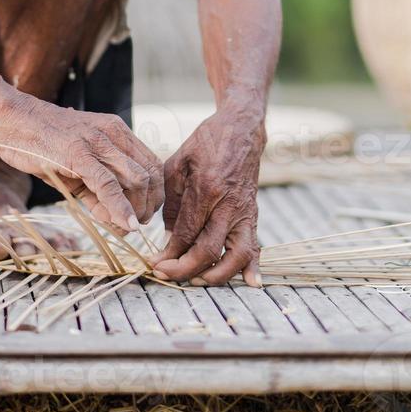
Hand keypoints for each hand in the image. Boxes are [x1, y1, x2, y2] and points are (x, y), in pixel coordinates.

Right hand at [0, 98, 163, 232]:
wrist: (14, 119)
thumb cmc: (43, 144)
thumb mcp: (77, 166)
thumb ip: (97, 190)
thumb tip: (116, 220)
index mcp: (116, 131)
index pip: (151, 163)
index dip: (155, 192)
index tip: (146, 212)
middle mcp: (113, 133)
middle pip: (149, 172)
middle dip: (150, 203)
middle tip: (140, 224)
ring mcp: (97, 142)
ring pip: (135, 178)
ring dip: (138, 209)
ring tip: (130, 228)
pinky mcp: (79, 153)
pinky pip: (108, 184)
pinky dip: (120, 207)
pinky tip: (124, 224)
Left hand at [152, 104, 264, 285]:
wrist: (241, 128)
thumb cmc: (206, 142)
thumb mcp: (178, 164)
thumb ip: (171, 201)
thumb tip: (169, 235)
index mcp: (206, 189)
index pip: (186, 233)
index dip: (169, 254)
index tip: (155, 264)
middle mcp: (228, 204)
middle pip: (208, 249)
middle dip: (185, 269)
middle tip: (165, 274)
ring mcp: (244, 210)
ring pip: (237, 254)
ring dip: (218, 275)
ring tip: (197, 281)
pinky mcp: (253, 213)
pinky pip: (255, 244)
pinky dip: (253, 266)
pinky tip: (251, 283)